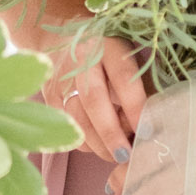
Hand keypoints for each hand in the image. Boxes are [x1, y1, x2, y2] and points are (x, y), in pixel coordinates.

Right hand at [42, 33, 147, 194]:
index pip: (122, 76)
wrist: (57, 39)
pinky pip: (65, 126)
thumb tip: (147, 124)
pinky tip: (98, 145)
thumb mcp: (125, 54)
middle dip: (111, 133)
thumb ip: (136, 83)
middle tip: (128, 156)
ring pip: (76, 118)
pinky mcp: (47, 96)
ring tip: (117, 155)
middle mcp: (80, 61)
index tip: (148, 131)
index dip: (135, 105)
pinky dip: (84, 142)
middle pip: (94, 100)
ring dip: (98, 143)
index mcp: (107, 45)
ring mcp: (59, 79)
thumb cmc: (104, 50)